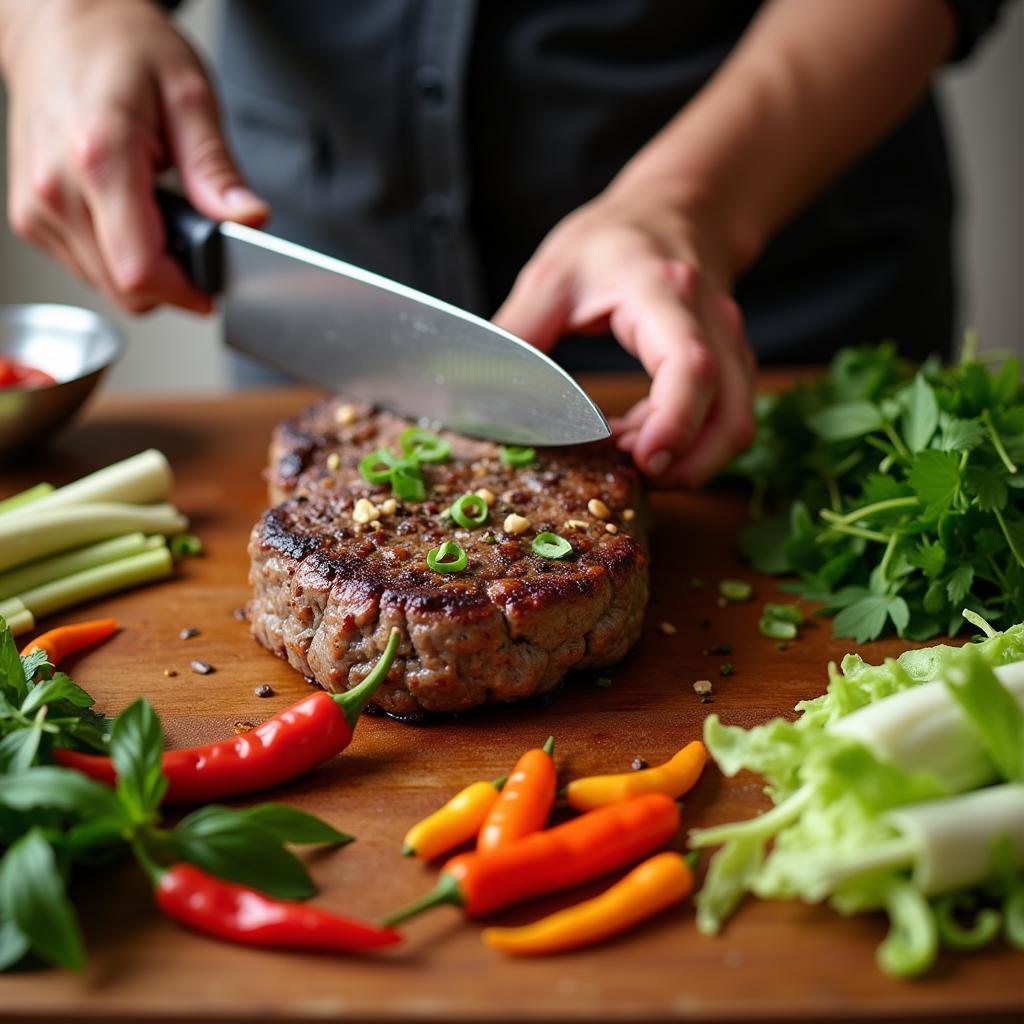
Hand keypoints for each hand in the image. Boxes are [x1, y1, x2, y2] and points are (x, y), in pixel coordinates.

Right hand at [0, 0, 267, 312]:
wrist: (60, 25)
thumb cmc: (121, 48)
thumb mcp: (190, 97)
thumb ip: (217, 170)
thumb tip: (250, 219)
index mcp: (99, 158)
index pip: (141, 269)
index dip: (185, 292)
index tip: (212, 289)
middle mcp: (55, 188)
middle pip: (125, 288)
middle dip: (171, 283)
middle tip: (196, 245)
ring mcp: (36, 206)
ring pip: (106, 285)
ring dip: (145, 271)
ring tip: (161, 217)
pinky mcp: (31, 216)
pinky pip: (86, 268)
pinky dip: (118, 257)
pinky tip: (130, 215)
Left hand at [494, 184, 756, 487]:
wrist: (675, 210)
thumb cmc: (614, 240)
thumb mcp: (553, 275)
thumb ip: (518, 333)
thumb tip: (478, 392)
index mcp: (665, 294)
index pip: (690, 367)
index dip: (674, 422)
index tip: (645, 460)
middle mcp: (712, 324)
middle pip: (729, 414)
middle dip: (687, 463)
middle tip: (628, 477)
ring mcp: (730, 349)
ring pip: (734, 426)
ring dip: (686, 459)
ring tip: (626, 460)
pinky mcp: (730, 369)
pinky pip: (720, 422)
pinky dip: (684, 444)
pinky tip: (637, 442)